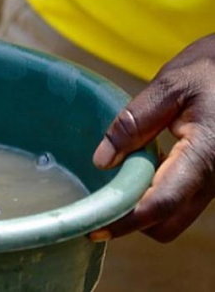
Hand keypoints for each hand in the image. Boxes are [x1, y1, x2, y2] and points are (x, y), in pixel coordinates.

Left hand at [91, 34, 214, 241]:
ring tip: (122, 174)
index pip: (161, 202)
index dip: (126, 221)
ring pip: (176, 215)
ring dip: (145, 206)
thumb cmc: (211, 68)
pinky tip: (143, 165)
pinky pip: (182, 199)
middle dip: (133, 219)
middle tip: (101, 197)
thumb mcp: (169, 84)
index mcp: (204, 154)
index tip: (94, 227)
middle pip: (168, 222)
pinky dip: (157, 194)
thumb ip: (134, 122)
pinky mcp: (212, 175)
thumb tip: (102, 161)